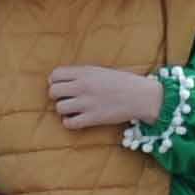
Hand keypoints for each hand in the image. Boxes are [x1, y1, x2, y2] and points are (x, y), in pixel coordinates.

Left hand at [48, 63, 162, 130]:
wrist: (142, 96)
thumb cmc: (123, 82)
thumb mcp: (101, 71)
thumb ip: (82, 74)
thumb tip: (64, 81)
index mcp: (85, 72)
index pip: (55, 75)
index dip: (55, 81)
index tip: (63, 86)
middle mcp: (82, 86)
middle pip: (53, 92)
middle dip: (57, 96)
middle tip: (67, 99)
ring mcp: (86, 103)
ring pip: (59, 108)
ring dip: (64, 110)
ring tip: (74, 110)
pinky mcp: (92, 118)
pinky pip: (69, 123)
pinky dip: (70, 123)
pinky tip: (78, 119)